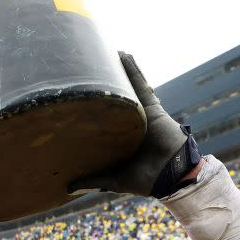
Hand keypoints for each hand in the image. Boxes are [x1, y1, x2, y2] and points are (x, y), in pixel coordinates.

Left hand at [69, 53, 200, 197]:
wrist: (173, 177)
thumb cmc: (147, 179)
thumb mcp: (115, 179)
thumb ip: (93, 180)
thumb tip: (66, 187)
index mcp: (121, 137)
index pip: (104, 117)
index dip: (94, 105)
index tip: (77, 95)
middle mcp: (130, 122)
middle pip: (116, 98)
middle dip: (105, 82)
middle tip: (87, 66)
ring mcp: (141, 113)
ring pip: (127, 87)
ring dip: (117, 69)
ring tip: (104, 51)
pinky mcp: (152, 107)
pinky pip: (140, 84)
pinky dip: (132, 69)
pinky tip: (123, 55)